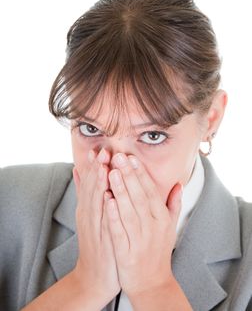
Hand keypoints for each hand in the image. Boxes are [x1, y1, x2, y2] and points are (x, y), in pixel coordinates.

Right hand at [72, 149, 120, 301]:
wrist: (94, 276)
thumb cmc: (97, 242)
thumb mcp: (89, 215)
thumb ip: (85, 194)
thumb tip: (79, 171)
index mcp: (88, 208)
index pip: (90, 182)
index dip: (94, 165)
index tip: (100, 148)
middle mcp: (88, 215)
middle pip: (91, 188)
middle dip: (97, 168)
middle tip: (102, 150)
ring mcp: (94, 228)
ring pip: (95, 202)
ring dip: (99, 184)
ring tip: (103, 167)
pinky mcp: (101, 240)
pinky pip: (103, 222)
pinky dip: (104, 209)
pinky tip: (108, 197)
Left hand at [105, 152, 182, 296]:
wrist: (152, 284)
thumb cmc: (159, 251)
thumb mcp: (171, 228)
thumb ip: (174, 204)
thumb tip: (178, 184)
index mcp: (162, 219)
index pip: (151, 192)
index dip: (141, 174)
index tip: (131, 158)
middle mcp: (152, 227)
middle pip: (139, 197)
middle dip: (128, 175)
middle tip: (118, 156)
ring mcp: (139, 240)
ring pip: (129, 211)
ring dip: (120, 191)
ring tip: (111, 172)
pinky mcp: (126, 252)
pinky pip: (119, 231)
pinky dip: (114, 216)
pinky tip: (107, 200)